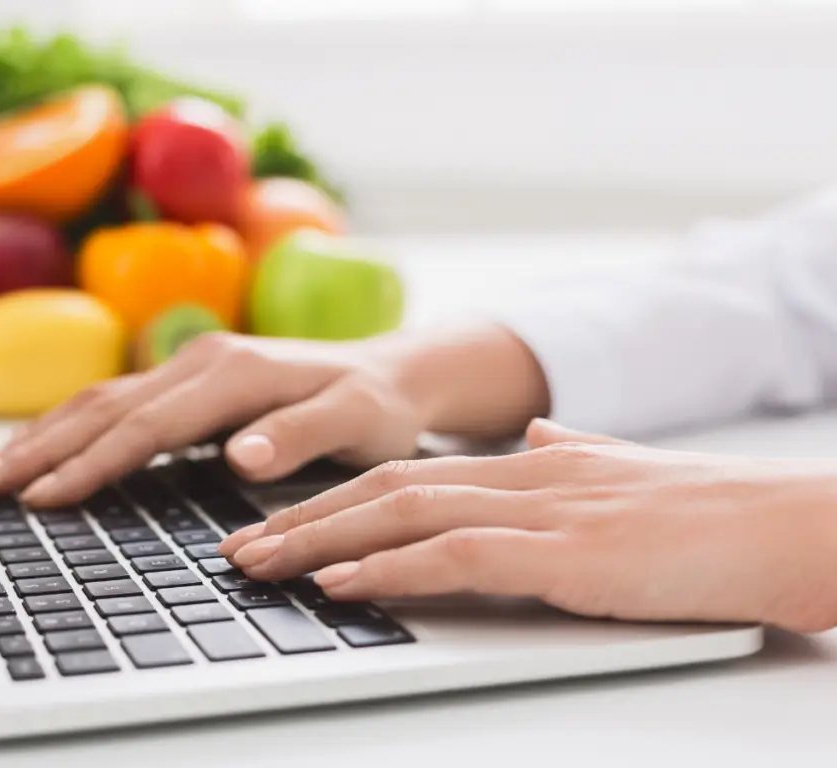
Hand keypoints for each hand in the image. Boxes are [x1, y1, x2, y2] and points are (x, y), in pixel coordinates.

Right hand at [0, 324, 548, 506]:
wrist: (393, 372)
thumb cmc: (377, 405)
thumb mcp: (357, 422)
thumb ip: (300, 435)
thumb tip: (238, 455)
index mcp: (235, 372)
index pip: (149, 424)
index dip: (94, 462)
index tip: (44, 498)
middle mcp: (204, 360)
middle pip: (107, 405)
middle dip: (43, 447)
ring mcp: (194, 365)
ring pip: (103, 399)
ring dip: (45, 434)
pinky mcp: (193, 380)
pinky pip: (120, 401)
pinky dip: (74, 426)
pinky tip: (48, 447)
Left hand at [220, 419, 836, 632]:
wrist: (787, 523)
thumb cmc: (708, 513)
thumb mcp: (619, 474)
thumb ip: (569, 451)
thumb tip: (535, 432)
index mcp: (526, 464)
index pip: (407, 475)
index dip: (334, 500)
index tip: (279, 524)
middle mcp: (520, 477)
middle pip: (385, 490)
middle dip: (302, 520)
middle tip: (237, 547)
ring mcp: (541, 512)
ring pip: (404, 516)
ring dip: (322, 541)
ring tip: (259, 564)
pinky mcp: (568, 554)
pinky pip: (457, 555)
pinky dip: (390, 569)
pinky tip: (341, 583)